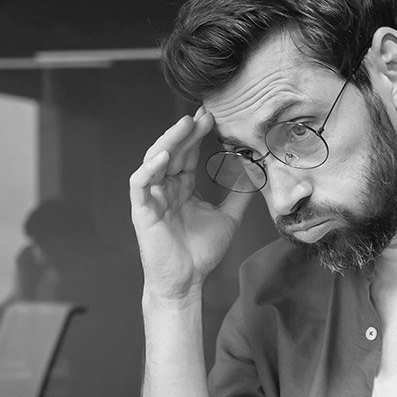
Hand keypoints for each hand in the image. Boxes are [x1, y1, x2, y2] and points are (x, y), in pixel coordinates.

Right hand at [128, 107, 254, 304]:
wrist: (186, 282)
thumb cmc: (200, 253)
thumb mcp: (228, 218)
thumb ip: (239, 194)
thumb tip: (257, 172)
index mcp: (181, 187)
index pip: (188, 154)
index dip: (199, 135)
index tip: (214, 117)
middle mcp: (165, 188)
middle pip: (173, 151)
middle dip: (187, 131)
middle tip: (205, 114)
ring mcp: (151, 197)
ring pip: (154, 159)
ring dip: (169, 141)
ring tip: (185, 125)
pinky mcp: (141, 210)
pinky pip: (140, 183)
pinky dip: (150, 167)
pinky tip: (164, 156)